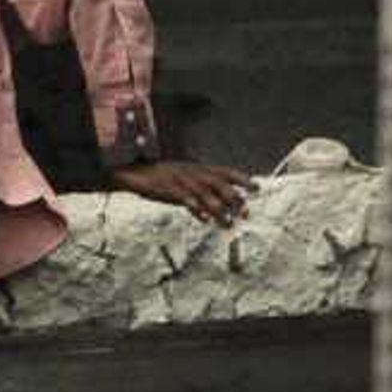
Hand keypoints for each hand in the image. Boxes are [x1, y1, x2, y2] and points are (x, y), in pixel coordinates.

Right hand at [109, 159, 253, 224]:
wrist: (135, 172)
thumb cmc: (160, 176)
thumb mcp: (183, 177)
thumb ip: (200, 186)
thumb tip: (219, 200)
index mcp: (197, 168)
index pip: (225, 171)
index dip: (241, 178)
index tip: (256, 187)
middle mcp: (192, 172)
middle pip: (219, 184)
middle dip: (234, 198)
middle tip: (245, 212)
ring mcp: (181, 181)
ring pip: (205, 195)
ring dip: (219, 210)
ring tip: (228, 223)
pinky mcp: (169, 190)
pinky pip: (186, 201)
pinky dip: (196, 210)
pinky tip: (204, 220)